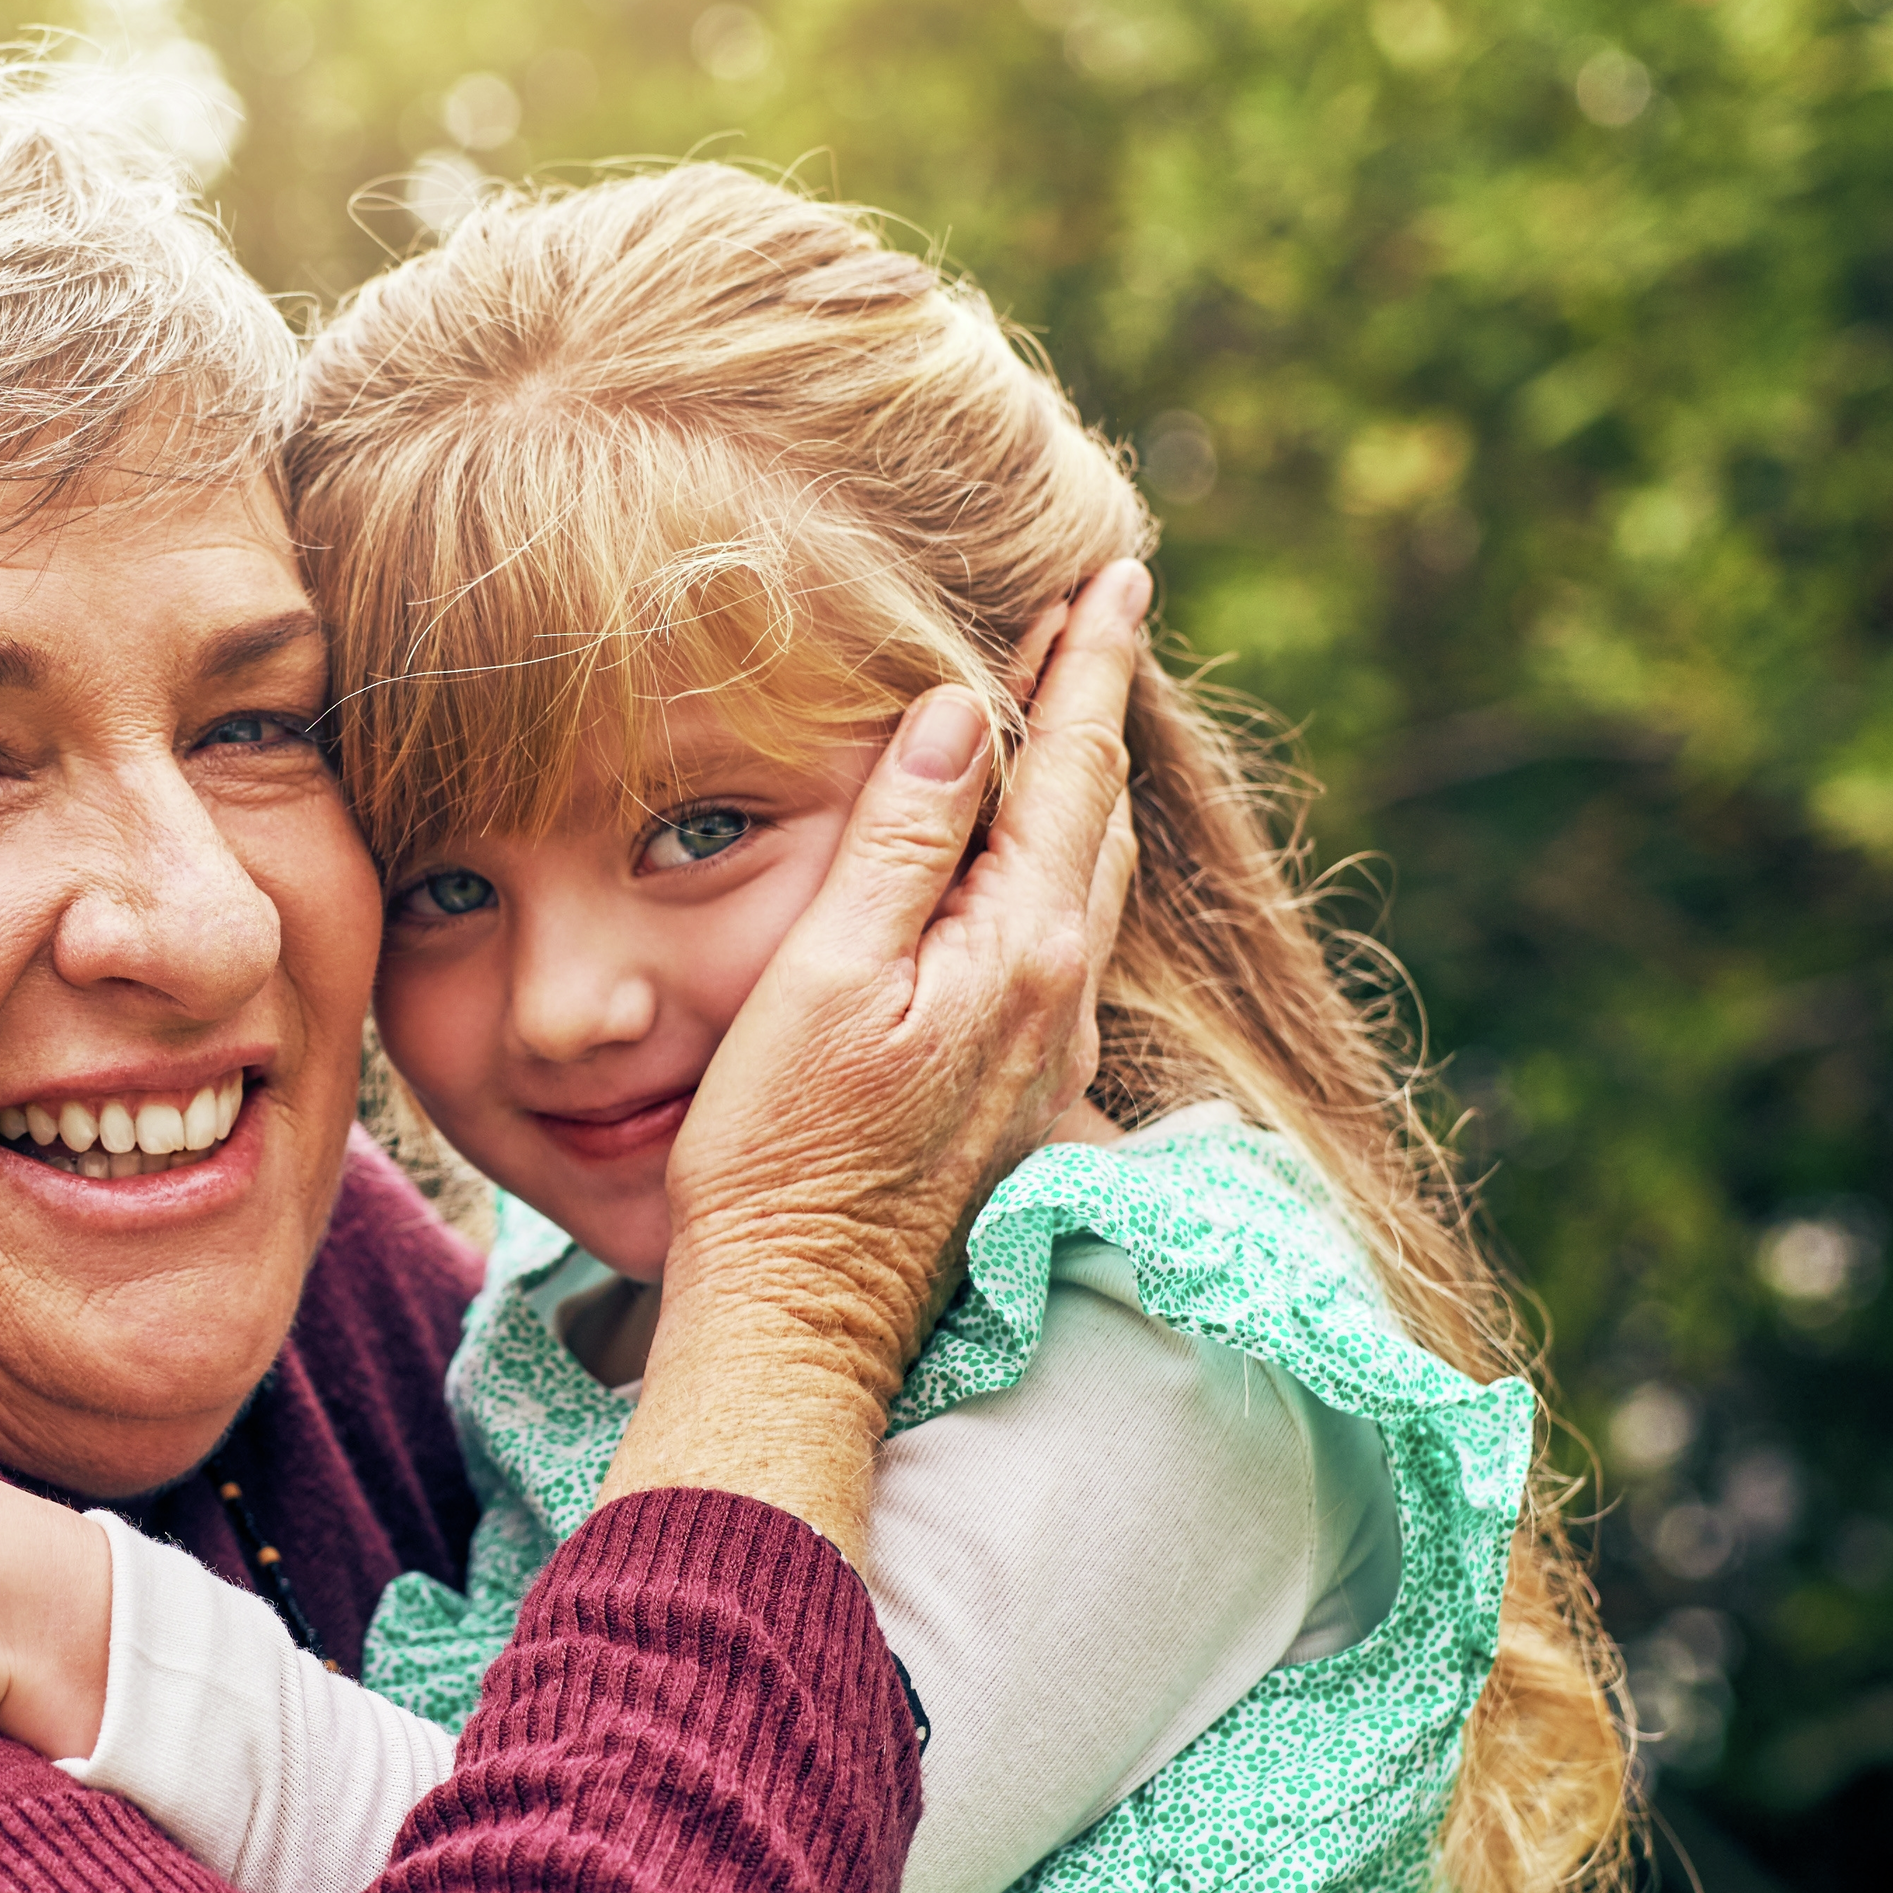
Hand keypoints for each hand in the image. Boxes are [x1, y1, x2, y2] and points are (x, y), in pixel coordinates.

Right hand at [602, 561, 1147, 1556]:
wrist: (797, 1319)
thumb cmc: (780, 1155)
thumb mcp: (822, 977)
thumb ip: (902, 844)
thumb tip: (959, 713)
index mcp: (1022, 945)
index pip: (1072, 765)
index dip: (1088, 662)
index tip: (1113, 573)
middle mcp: (1060, 994)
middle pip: (1098, 813)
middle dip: (1096, 708)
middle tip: (1097, 614)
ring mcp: (1045, 1051)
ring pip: (1088, 879)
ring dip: (1082, 786)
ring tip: (1070, 716)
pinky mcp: (1017, 1094)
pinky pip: (1060, 938)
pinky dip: (1055, 863)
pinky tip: (1024, 862)